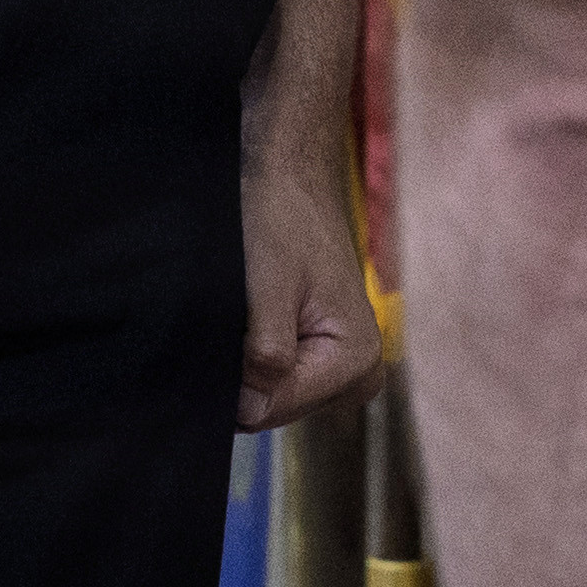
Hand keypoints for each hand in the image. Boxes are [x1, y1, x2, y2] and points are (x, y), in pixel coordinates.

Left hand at [241, 130, 384, 428]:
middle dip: (243, 372)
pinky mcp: (324, 355)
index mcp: (356, 359)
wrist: (290, 175)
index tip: (225, 331)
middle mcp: (361, 373)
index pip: (273, 408)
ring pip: (270, 394)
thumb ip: (267, 353)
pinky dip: (253, 354)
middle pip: (274, 407)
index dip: (234, 380)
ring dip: (246, 362)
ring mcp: (343, 367)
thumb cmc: (281, 217)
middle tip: (234, 315)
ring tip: (246, 309)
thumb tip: (250, 410)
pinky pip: (277, 377)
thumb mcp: (269, 285)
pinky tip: (250, 317)